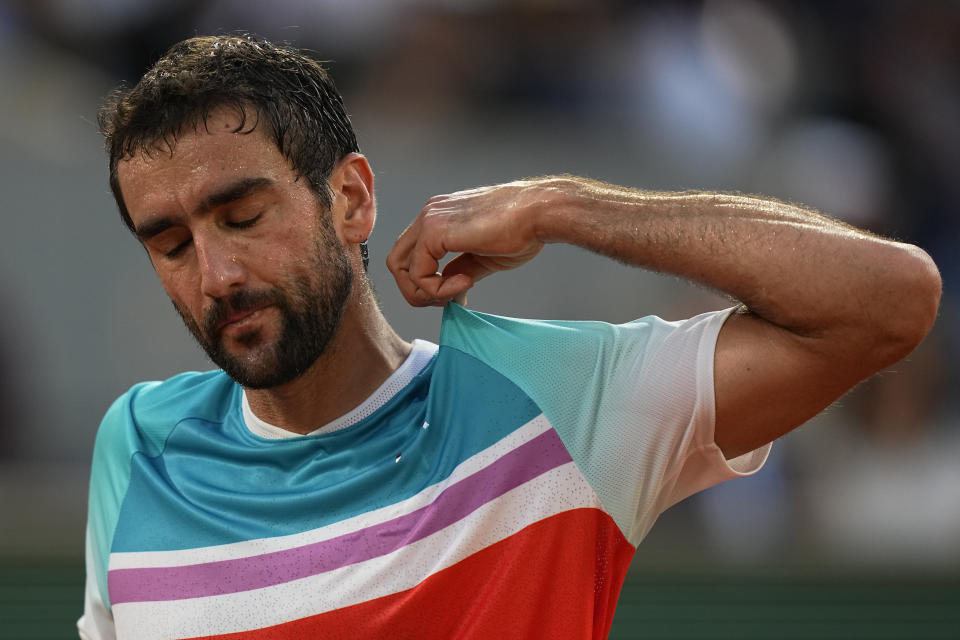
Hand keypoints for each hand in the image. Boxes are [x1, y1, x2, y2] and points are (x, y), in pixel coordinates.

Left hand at [387, 181, 551, 306]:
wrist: (539, 214)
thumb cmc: (522, 231)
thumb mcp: (483, 257)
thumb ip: (459, 271)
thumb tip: (449, 293)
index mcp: (439, 218)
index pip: (412, 256)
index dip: (429, 283)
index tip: (457, 293)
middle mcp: (428, 214)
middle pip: (398, 262)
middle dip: (417, 291)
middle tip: (448, 301)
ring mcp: (428, 220)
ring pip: (400, 268)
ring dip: (425, 293)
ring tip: (456, 294)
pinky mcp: (434, 231)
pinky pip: (418, 273)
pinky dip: (438, 289)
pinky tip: (466, 284)